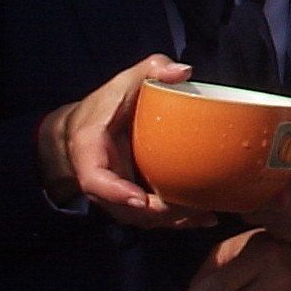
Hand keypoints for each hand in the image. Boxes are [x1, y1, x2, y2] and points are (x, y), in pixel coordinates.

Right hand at [35, 54, 214, 229]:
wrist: (84, 128)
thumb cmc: (107, 103)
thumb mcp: (126, 80)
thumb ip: (153, 69)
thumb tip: (183, 71)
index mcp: (90, 151)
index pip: (95, 179)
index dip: (115, 192)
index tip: (140, 199)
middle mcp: (101, 180)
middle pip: (125, 208)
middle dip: (157, 214)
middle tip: (192, 209)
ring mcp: (115, 194)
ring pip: (140, 218)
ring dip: (170, 221)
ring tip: (206, 216)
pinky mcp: (131, 198)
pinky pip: (151, 216)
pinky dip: (175, 220)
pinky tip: (205, 218)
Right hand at [247, 133, 290, 268]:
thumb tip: (285, 135)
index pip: (261, 153)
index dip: (259, 160)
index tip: (268, 167)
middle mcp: (280, 176)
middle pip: (251, 183)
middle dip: (266, 191)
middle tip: (287, 196)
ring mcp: (280, 202)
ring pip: (256, 206)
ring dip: (278, 209)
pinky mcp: (284, 225)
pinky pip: (272, 225)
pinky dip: (288, 222)